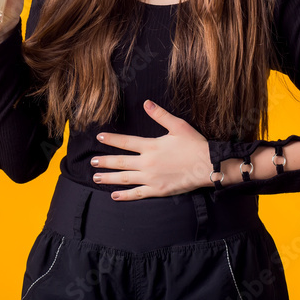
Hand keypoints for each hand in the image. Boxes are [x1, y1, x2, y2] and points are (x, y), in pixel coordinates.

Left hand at [91, 100, 213, 199]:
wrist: (208, 166)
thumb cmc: (194, 145)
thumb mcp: (178, 125)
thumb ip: (160, 115)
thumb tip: (146, 103)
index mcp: (151, 146)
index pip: (125, 142)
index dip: (111, 140)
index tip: (98, 138)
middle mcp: (147, 163)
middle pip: (120, 162)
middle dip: (104, 162)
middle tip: (92, 162)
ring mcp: (151, 178)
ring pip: (124, 179)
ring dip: (109, 178)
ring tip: (96, 178)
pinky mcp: (157, 190)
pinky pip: (137, 194)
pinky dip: (124, 196)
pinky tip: (114, 196)